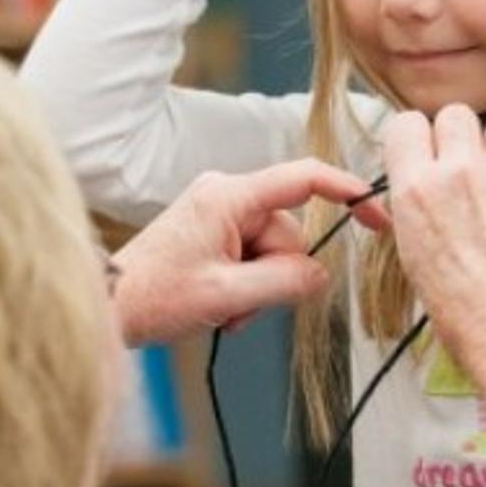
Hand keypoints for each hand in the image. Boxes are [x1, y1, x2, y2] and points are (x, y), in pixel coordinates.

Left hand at [113, 160, 387, 344]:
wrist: (109, 306)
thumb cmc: (154, 296)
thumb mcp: (226, 296)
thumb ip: (283, 282)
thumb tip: (320, 275)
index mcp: (229, 195)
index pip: (304, 179)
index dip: (347, 192)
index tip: (376, 216)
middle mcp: (227, 195)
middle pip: (290, 233)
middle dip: (276, 274)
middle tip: (238, 302)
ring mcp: (220, 213)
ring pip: (275, 253)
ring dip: (259, 288)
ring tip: (222, 307)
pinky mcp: (214, 231)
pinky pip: (254, 257)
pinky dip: (246, 287)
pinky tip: (218, 304)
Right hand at [384, 105, 485, 486]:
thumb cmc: (461, 308)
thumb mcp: (412, 253)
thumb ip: (413, 204)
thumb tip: (418, 180)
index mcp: (415, 189)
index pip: (405, 123)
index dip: (416, 137)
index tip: (425, 152)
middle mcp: (458, 171)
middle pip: (454, 115)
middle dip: (459, 137)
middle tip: (466, 169)